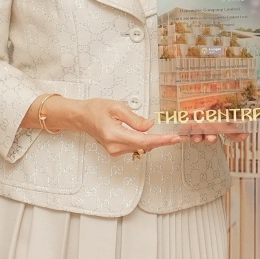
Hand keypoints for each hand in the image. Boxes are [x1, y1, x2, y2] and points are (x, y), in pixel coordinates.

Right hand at [43, 96, 182, 157]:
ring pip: (141, 147)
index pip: (143, 140)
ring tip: (167, 136)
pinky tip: (152, 136)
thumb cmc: (95, 109)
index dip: (161, 140)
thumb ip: (135, 119)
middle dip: (161, 141)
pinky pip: (135, 147)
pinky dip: (145, 142)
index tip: (174, 139)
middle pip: (144, 146)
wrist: (81, 117)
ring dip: (153, 141)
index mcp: (114, 135)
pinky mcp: (116, 150)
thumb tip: (150, 126)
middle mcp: (115, 146)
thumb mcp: (117, 107)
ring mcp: (115, 151)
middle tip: (177, 137)